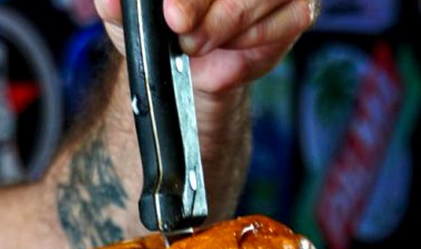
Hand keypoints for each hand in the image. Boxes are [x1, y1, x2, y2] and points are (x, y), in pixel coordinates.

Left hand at [95, 0, 319, 93]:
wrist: (187, 69)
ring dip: (224, 25)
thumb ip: (120, 3)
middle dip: (203, 4)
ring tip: (195, 44)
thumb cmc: (161, 27)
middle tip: (179, 25)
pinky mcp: (300, 7)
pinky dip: (251, 37)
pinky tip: (227, 44)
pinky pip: (286, 20)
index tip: (170, 10)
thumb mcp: (132, 13)